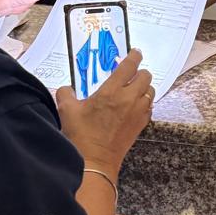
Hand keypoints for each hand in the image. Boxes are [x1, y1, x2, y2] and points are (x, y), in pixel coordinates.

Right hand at [55, 49, 153, 176]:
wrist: (95, 162)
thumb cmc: (82, 137)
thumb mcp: (67, 110)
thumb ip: (66, 94)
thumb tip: (66, 89)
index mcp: (111, 91)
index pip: (129, 66)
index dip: (134, 56)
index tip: (135, 52)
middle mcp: (128, 99)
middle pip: (145, 76)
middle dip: (139, 72)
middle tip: (131, 73)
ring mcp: (137, 113)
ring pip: (150, 91)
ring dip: (144, 87)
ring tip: (134, 88)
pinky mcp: (140, 125)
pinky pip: (149, 107)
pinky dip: (145, 102)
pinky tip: (135, 105)